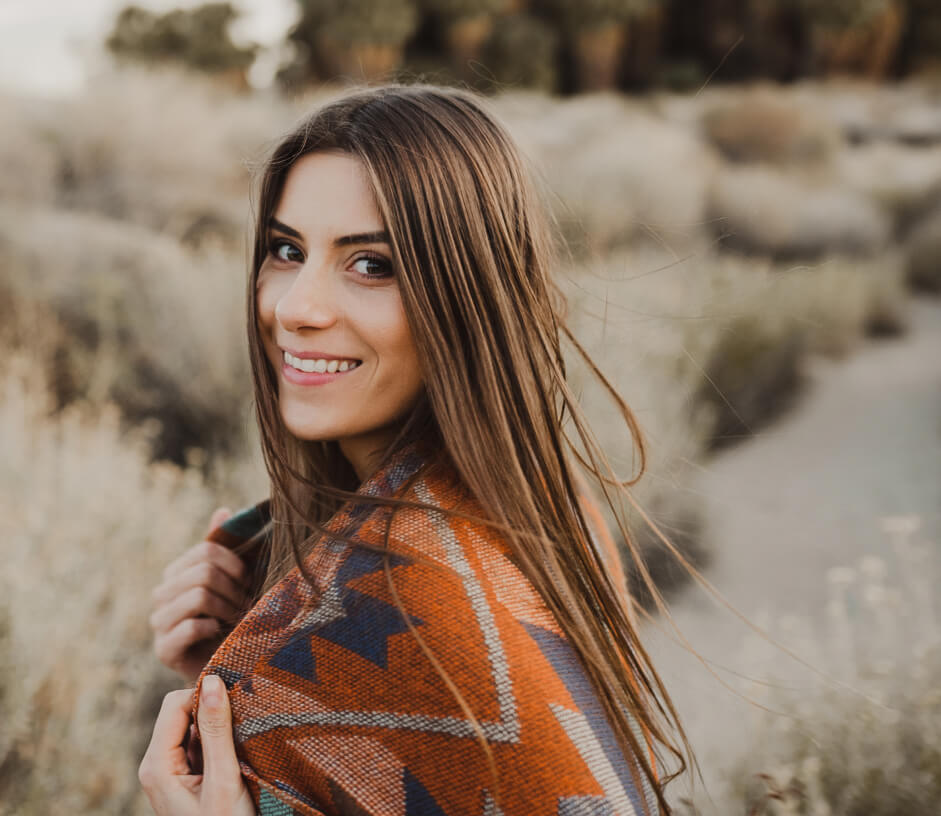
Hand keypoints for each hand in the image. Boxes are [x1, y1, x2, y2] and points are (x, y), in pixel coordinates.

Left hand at [138, 675, 256, 815]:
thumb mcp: (223, 779)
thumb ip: (216, 730)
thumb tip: (213, 681)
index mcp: (156, 765)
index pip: (175, 704)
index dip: (205, 696)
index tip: (238, 701)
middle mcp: (157, 765)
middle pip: (181, 712)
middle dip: (211, 710)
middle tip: (243, 722)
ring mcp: (171, 772)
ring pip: (193, 726)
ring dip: (218, 726)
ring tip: (242, 741)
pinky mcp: (187, 777)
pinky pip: (200, 743)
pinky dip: (219, 740)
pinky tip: (238, 752)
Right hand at [151, 507, 250, 683]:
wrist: (225, 666)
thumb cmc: (232, 619)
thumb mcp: (232, 581)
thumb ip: (223, 547)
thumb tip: (223, 510)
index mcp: (177, 573)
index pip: (206, 551)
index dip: (235, 564)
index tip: (248, 581)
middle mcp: (162, 594)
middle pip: (204, 572)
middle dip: (234, 589)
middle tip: (245, 605)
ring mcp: (159, 622)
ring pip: (199, 596)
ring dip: (227, 609)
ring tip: (236, 620)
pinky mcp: (163, 649)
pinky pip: (189, 626)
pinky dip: (212, 628)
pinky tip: (220, 634)